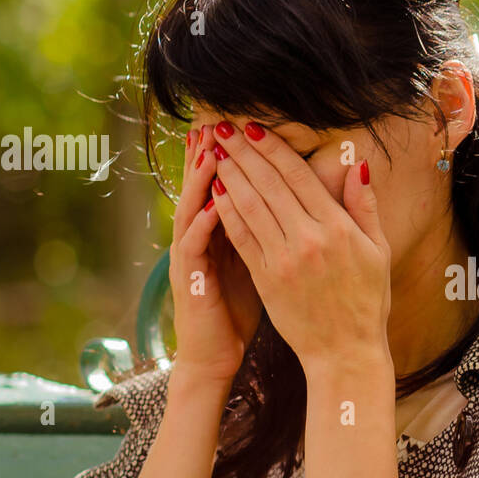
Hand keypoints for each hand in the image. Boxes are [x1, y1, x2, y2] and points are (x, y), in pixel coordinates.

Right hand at [168, 125, 262, 386]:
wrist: (216, 354)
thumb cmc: (238, 310)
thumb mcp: (257, 264)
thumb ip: (267, 231)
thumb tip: (288, 202)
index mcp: (222, 233)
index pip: (228, 187)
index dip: (236, 160)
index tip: (247, 128)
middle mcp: (202, 239)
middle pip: (204, 189)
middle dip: (211, 156)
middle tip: (217, 123)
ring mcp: (192, 258)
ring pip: (193, 210)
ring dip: (201, 181)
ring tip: (212, 151)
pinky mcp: (190, 281)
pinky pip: (193, 247)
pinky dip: (202, 225)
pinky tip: (213, 206)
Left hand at [208, 122, 391, 372]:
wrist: (345, 352)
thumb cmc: (366, 302)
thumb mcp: (379, 252)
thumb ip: (365, 207)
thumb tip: (356, 165)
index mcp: (338, 228)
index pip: (298, 176)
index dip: (272, 148)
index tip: (253, 127)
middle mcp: (308, 239)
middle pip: (269, 184)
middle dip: (243, 152)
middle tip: (223, 128)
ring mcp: (284, 260)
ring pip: (250, 206)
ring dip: (230, 175)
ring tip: (215, 152)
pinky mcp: (266, 280)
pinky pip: (242, 238)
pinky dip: (227, 212)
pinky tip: (216, 192)